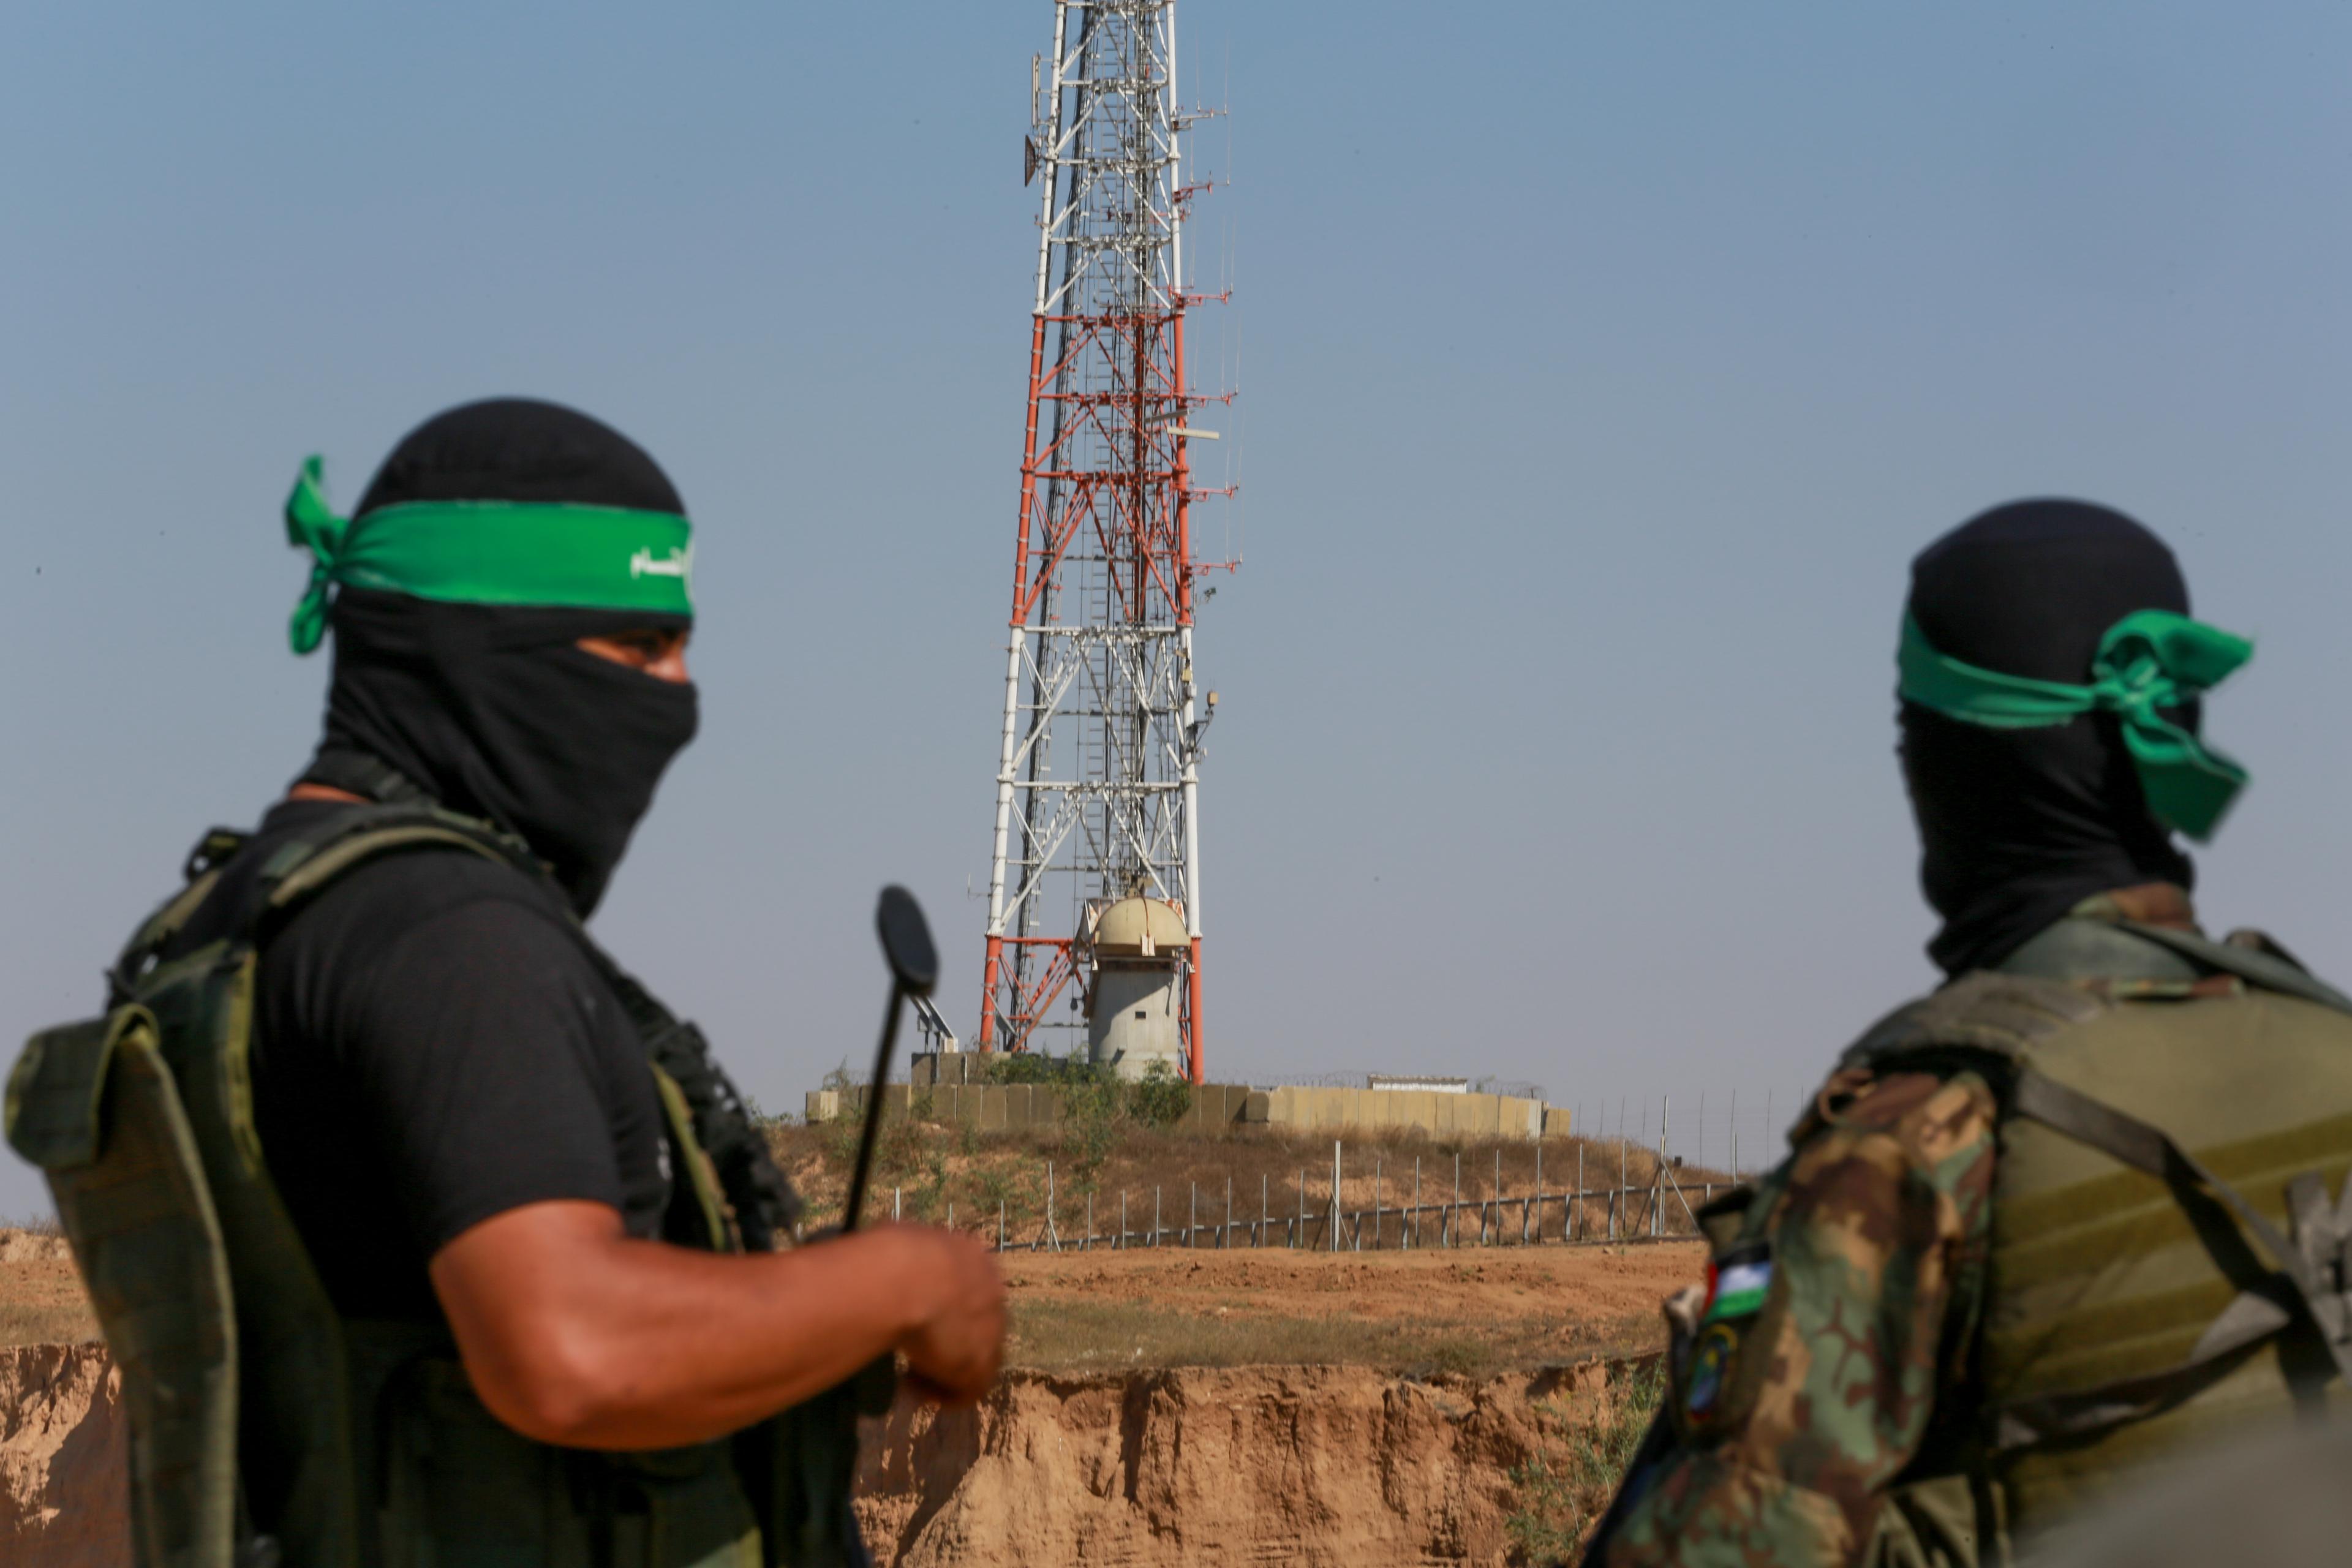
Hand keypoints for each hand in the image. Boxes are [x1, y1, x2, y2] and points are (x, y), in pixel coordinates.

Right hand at [880, 1223, 1005, 1404]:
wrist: (905, 1279)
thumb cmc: (895, 1253)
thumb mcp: (902, 1239)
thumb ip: (909, 1252)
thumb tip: (892, 1257)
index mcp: (977, 1260)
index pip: (970, 1290)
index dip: (944, 1309)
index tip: (915, 1317)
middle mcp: (994, 1293)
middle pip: (977, 1325)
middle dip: (948, 1340)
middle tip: (916, 1349)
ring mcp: (992, 1333)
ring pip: (974, 1360)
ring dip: (943, 1371)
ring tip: (909, 1375)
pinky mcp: (980, 1367)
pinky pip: (965, 1392)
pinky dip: (939, 1394)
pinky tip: (911, 1388)